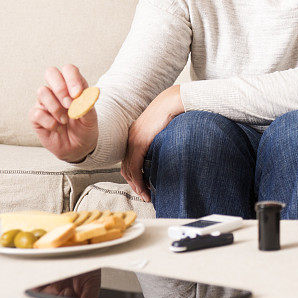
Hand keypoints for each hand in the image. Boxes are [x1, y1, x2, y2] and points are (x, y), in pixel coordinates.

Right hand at [29, 64, 97, 162]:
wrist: (78, 147)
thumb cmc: (85, 127)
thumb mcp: (91, 117)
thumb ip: (87, 105)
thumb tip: (80, 95)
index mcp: (73, 85)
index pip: (69, 69)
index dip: (72, 79)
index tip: (78, 95)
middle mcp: (57, 90)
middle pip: (50, 72)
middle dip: (60, 88)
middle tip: (69, 104)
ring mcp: (45, 102)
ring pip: (42, 91)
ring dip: (56, 108)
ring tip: (65, 120)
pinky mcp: (36, 116)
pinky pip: (36, 112)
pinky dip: (49, 122)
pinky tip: (57, 127)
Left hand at [122, 85, 183, 201]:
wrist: (171, 102)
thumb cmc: (171, 115)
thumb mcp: (160, 131)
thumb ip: (156, 142)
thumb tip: (161, 154)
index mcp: (134, 136)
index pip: (128, 161)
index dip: (133, 177)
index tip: (142, 187)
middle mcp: (130, 138)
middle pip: (126, 168)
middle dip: (134, 184)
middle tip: (143, 195)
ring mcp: (133, 140)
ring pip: (129, 170)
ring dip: (137, 185)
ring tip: (146, 195)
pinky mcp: (139, 142)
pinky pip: (135, 166)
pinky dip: (139, 179)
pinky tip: (145, 187)